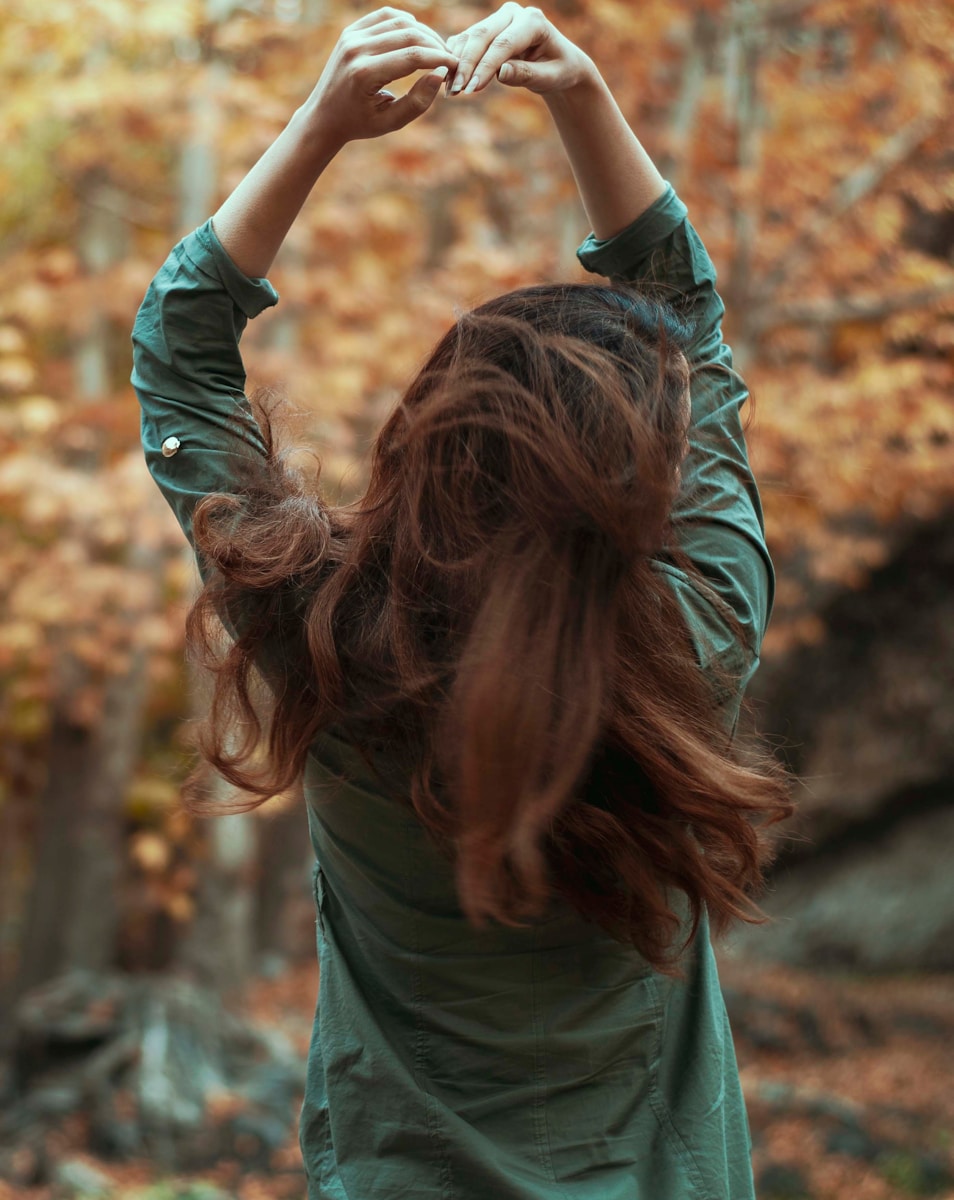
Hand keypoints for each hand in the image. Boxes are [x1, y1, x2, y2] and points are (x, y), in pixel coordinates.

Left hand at [303, 8, 458, 146]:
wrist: (324, 116)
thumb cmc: (360, 123)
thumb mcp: (390, 122)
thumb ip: (417, 102)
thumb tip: (440, 75)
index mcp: (365, 74)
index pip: (412, 56)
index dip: (439, 58)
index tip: (455, 65)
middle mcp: (357, 49)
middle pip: (408, 34)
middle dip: (435, 44)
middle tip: (449, 58)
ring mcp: (351, 36)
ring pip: (399, 21)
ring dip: (423, 33)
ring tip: (436, 50)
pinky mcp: (351, 30)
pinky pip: (385, 16)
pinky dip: (405, 22)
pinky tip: (418, 37)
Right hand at [445, 4, 594, 96]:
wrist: (557, 63)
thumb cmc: (558, 71)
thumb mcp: (550, 77)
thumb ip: (526, 74)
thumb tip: (500, 73)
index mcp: (533, 21)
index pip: (504, 44)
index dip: (486, 67)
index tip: (472, 89)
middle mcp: (513, 13)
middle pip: (482, 36)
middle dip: (466, 65)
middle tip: (455, 91)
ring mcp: (498, 18)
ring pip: (470, 37)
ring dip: (457, 64)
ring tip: (450, 91)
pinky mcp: (486, 29)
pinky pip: (466, 41)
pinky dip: (455, 60)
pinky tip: (449, 80)